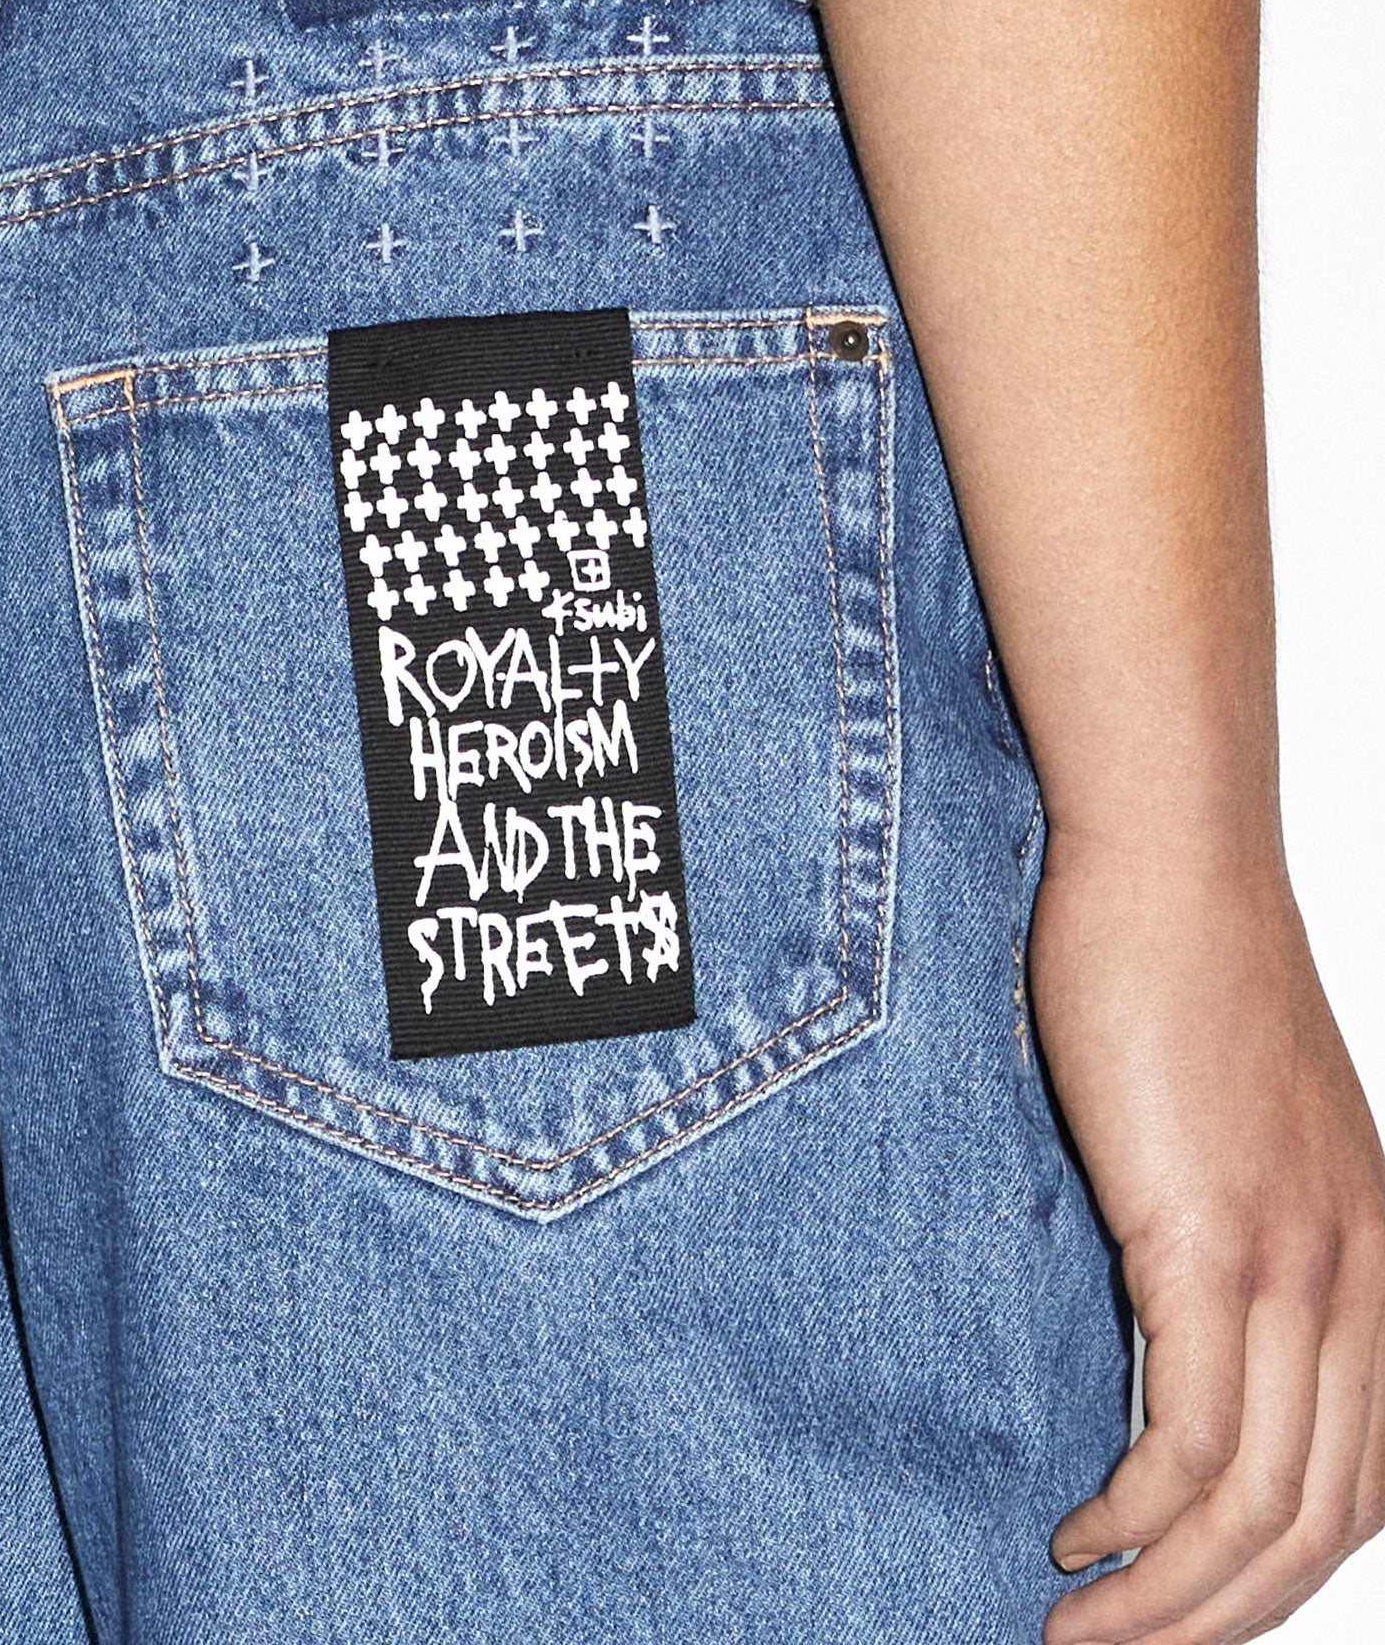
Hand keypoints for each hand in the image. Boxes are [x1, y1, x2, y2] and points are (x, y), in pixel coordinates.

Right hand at [1033, 831, 1384, 1644]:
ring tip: (1076, 1634)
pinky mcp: (1211, 1239)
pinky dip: (1139, 1521)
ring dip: (1170, 1602)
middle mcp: (1365, 1281)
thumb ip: (1232, 1239)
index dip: (1277, 1579)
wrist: (1171, 863)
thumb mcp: (1239, 1130)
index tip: (1182, 1609)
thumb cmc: (1183, 973)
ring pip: (1262, 1507)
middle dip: (1221, 1621)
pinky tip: (1079, 1538)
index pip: (1364, 1482)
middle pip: (1324, 1523)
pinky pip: (1191, 1440)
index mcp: (1381, 1261)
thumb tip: (1160, 1333)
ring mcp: (1297, 1264)